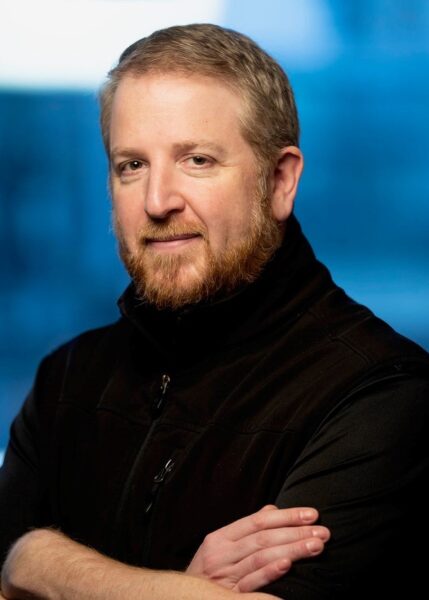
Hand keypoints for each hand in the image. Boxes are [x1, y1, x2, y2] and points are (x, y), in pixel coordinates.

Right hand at [187, 505, 329, 591]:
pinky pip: (252, 583)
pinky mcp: (229, 596)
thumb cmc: (207, 574)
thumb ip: (247, 529)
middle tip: (323, 532)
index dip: (286, 516)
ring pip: (261, 557)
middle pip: (263, 538)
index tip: (312, 514)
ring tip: (316, 546)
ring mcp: (224, 576)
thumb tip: (272, 510)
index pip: (258, 521)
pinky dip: (270, 572)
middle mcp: (221, 554)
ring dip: (292, 550)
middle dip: (296, 533)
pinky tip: (288, 565)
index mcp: (220, 538)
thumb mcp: (221, 547)